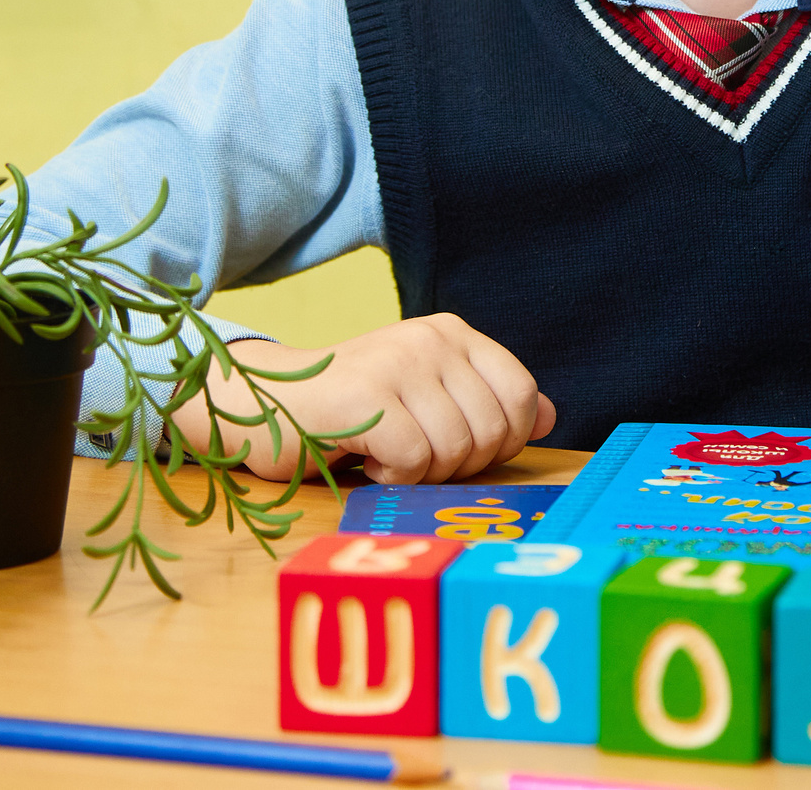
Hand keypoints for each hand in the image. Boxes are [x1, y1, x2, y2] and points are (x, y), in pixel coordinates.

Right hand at [174, 313, 556, 484]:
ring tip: (385, 451)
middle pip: (494, 431)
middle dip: (460, 464)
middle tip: (414, 455)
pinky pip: (415, 463)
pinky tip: (365, 458)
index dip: (504, 439)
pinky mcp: (367, 399)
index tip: (461, 448)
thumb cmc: (348, 409)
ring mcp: (398, 365)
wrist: (261, 403)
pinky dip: (392, 477)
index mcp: (452, 332)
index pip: (522, 395)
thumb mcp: (424, 394)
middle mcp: (430, 338)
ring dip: (423, 473)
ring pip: (457, 450)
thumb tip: (549, 415)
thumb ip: (486, 401)